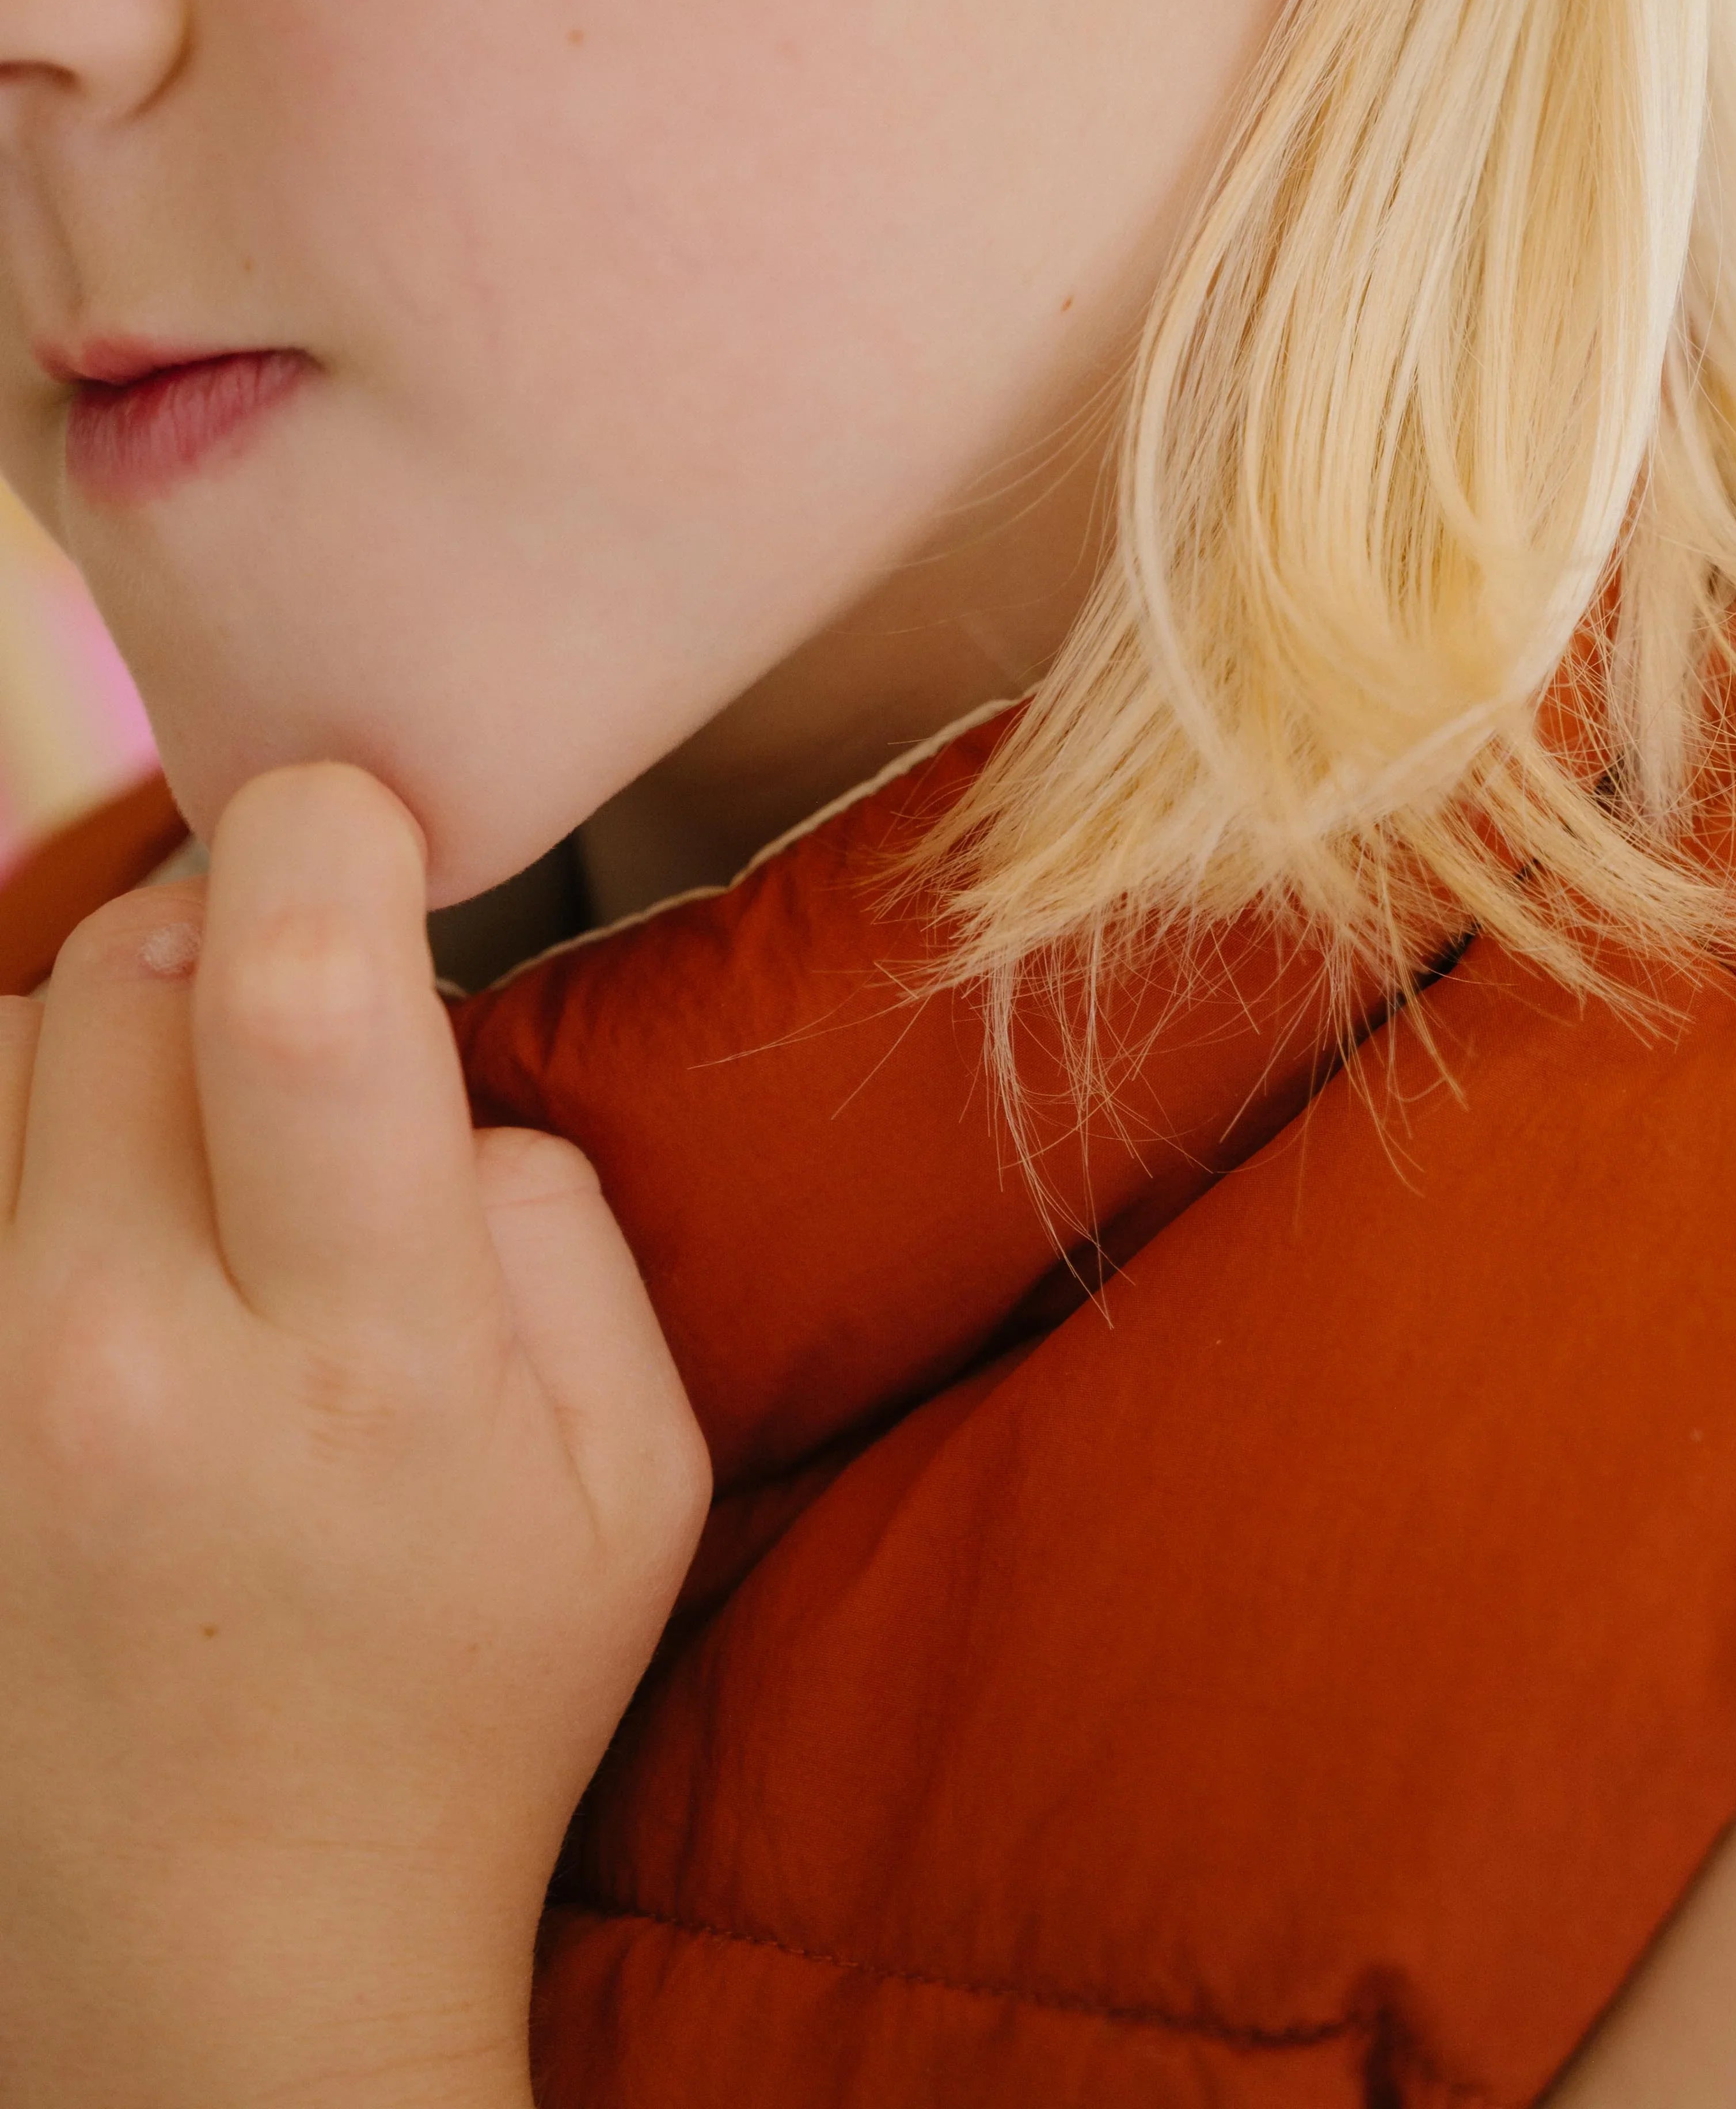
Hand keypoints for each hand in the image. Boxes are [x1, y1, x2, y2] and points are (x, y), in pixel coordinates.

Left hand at [0, 764, 710, 2108]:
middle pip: (118, 967)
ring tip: (182, 1162)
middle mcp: (119, 1364)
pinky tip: (94, 1240)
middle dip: (221, 929)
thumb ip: (546, 1209)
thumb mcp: (629, 1463)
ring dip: (98, 1045)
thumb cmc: (462, 1696)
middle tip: (292, 1018)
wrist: (227, 1961)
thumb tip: (419, 1046)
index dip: (327, 830)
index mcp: (362, 1361)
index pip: (297, 989)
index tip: (363, 820)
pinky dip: (19, 1150)